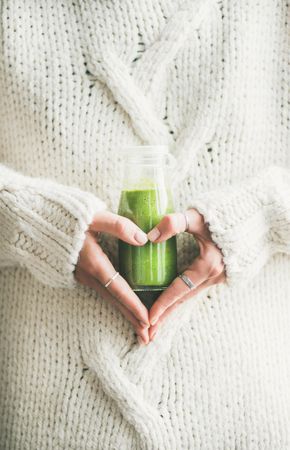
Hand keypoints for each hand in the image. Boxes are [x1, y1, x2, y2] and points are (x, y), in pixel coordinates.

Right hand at [73, 210, 149, 343]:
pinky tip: (122, 305)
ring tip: (138, 327)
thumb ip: (118, 226)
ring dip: (124, 312)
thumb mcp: (94, 217)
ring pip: (108, 297)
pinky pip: (101, 291)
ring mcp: (81, 275)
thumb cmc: (66, 217)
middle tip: (147, 338)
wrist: (35, 222)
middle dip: (131, 319)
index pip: (118, 289)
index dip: (133, 305)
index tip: (147, 321)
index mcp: (94, 263)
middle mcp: (88, 274)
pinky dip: (115, 301)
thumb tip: (143, 239)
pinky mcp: (78, 272)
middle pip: (114, 301)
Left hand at [146, 209, 225, 341]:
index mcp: (207, 266)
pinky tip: (173, 302)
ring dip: (172, 309)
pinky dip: (181, 299)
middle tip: (147, 334)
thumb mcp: (197, 217)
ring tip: (157, 323)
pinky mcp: (217, 273)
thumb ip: (174, 223)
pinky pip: (194, 290)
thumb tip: (150, 237)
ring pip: (189, 296)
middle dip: (164, 316)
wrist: (253, 218)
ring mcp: (217, 276)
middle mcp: (213, 276)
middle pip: (182, 300)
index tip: (147, 318)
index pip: (178, 290)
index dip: (162, 304)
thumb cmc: (224, 215)